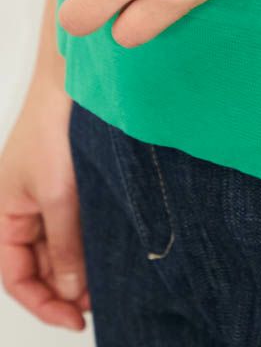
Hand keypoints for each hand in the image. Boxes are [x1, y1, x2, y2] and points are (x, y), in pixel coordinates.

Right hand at [0, 74, 88, 331]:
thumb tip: (71, 291)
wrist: (75, 80)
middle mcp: (22, 209)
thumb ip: (65, 245)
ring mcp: (47, 195)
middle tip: (99, 302)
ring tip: (109, 280)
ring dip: (80, 266)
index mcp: (4, 215)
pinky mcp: (71, 181)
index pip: (16, 276)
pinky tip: (111, 249)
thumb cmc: (52, 129)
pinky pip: (75, 223)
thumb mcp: (58, 195)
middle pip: (39, 265)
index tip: (75, 318)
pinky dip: (89, 240)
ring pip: (60, 246)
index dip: (43, 302)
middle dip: (65, 288)